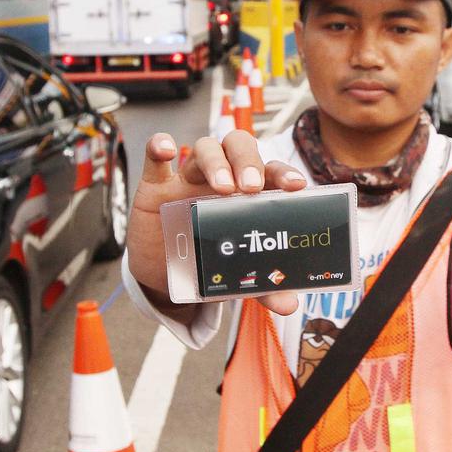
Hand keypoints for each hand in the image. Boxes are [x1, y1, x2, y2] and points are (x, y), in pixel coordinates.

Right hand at [126, 130, 306, 316]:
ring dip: (215, 161)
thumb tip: (289, 304)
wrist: (165, 271)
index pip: (270, 172)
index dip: (283, 173)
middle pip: (239, 147)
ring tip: (221, 187)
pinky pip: (155, 158)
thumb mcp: (236, 273)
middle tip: (250, 188)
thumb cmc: (208, 258)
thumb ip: (264, 286)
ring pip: (205, 148)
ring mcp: (189, 178)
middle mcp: (222, 178)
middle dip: (248, 162)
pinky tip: (165, 149)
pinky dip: (159, 147)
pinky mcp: (156, 185)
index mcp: (248, 193)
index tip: (296, 185)